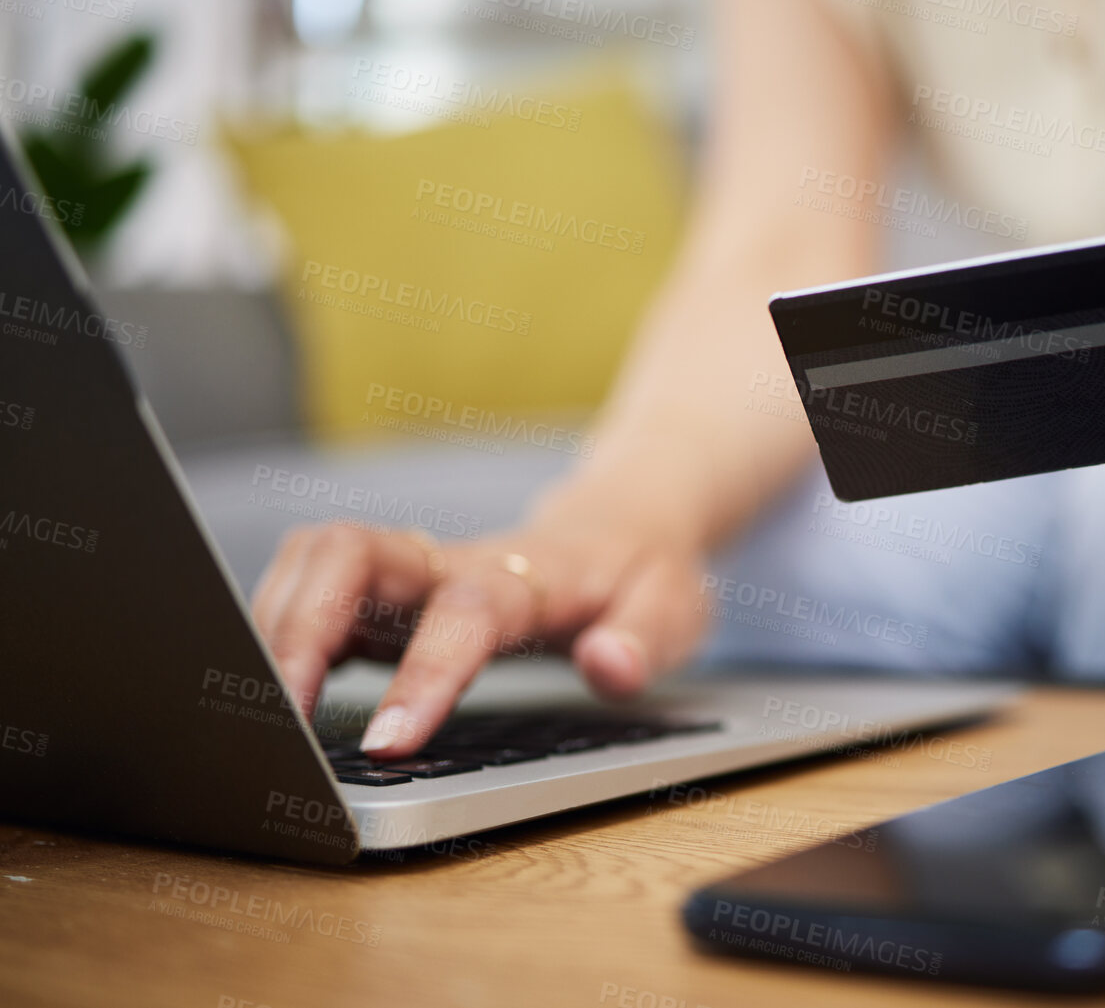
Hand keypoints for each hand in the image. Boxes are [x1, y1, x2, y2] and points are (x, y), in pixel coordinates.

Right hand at [252, 491, 706, 756]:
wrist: (622, 529)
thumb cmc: (641, 578)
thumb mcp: (675, 612)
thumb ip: (644, 640)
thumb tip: (610, 666)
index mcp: (528, 576)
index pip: (467, 612)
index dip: (425, 673)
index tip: (390, 743)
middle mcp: (455, 560)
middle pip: (353, 554)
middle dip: (302, 626)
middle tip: (279, 715)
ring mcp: (413, 570)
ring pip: (318, 559)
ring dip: (275, 622)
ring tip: (261, 708)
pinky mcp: (386, 590)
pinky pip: (311, 585)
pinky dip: (277, 629)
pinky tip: (272, 689)